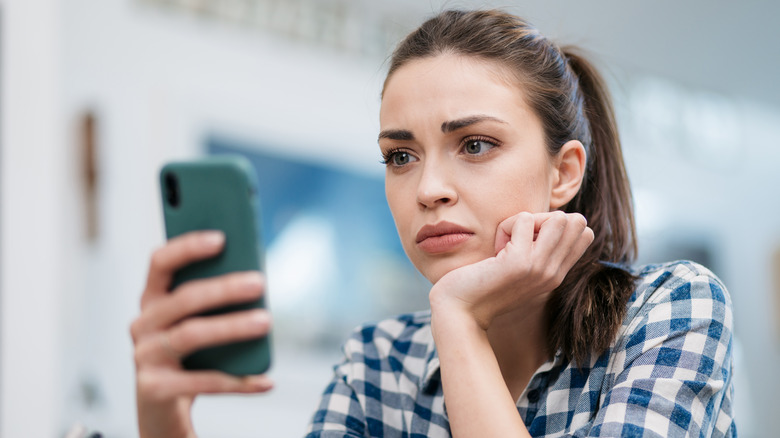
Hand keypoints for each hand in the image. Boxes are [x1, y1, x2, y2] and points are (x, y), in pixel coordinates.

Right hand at [130, 231, 272, 437]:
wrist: (163, 410)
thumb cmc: (188, 357)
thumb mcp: (197, 323)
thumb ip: (215, 299)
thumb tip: (254, 279)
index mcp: (153, 301)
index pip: (161, 263)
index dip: (187, 247)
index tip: (221, 238)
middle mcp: (142, 325)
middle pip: (184, 299)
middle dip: (223, 288)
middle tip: (259, 282)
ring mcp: (145, 357)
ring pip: (191, 334)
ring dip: (232, 326)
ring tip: (266, 321)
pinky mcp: (154, 389)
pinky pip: (203, 381)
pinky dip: (238, 381)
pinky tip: (265, 380)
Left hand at [429, 211, 593, 329]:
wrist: (461, 311)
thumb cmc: (483, 285)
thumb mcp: (519, 269)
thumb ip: (537, 251)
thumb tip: (549, 219)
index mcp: (556, 275)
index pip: (585, 234)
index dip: (557, 225)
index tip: (529, 240)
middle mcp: (554, 273)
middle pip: (577, 222)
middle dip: (545, 218)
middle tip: (518, 238)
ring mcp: (540, 268)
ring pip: (558, 218)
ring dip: (527, 220)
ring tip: (508, 241)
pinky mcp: (520, 262)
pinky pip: (524, 218)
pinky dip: (505, 225)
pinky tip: (495, 250)